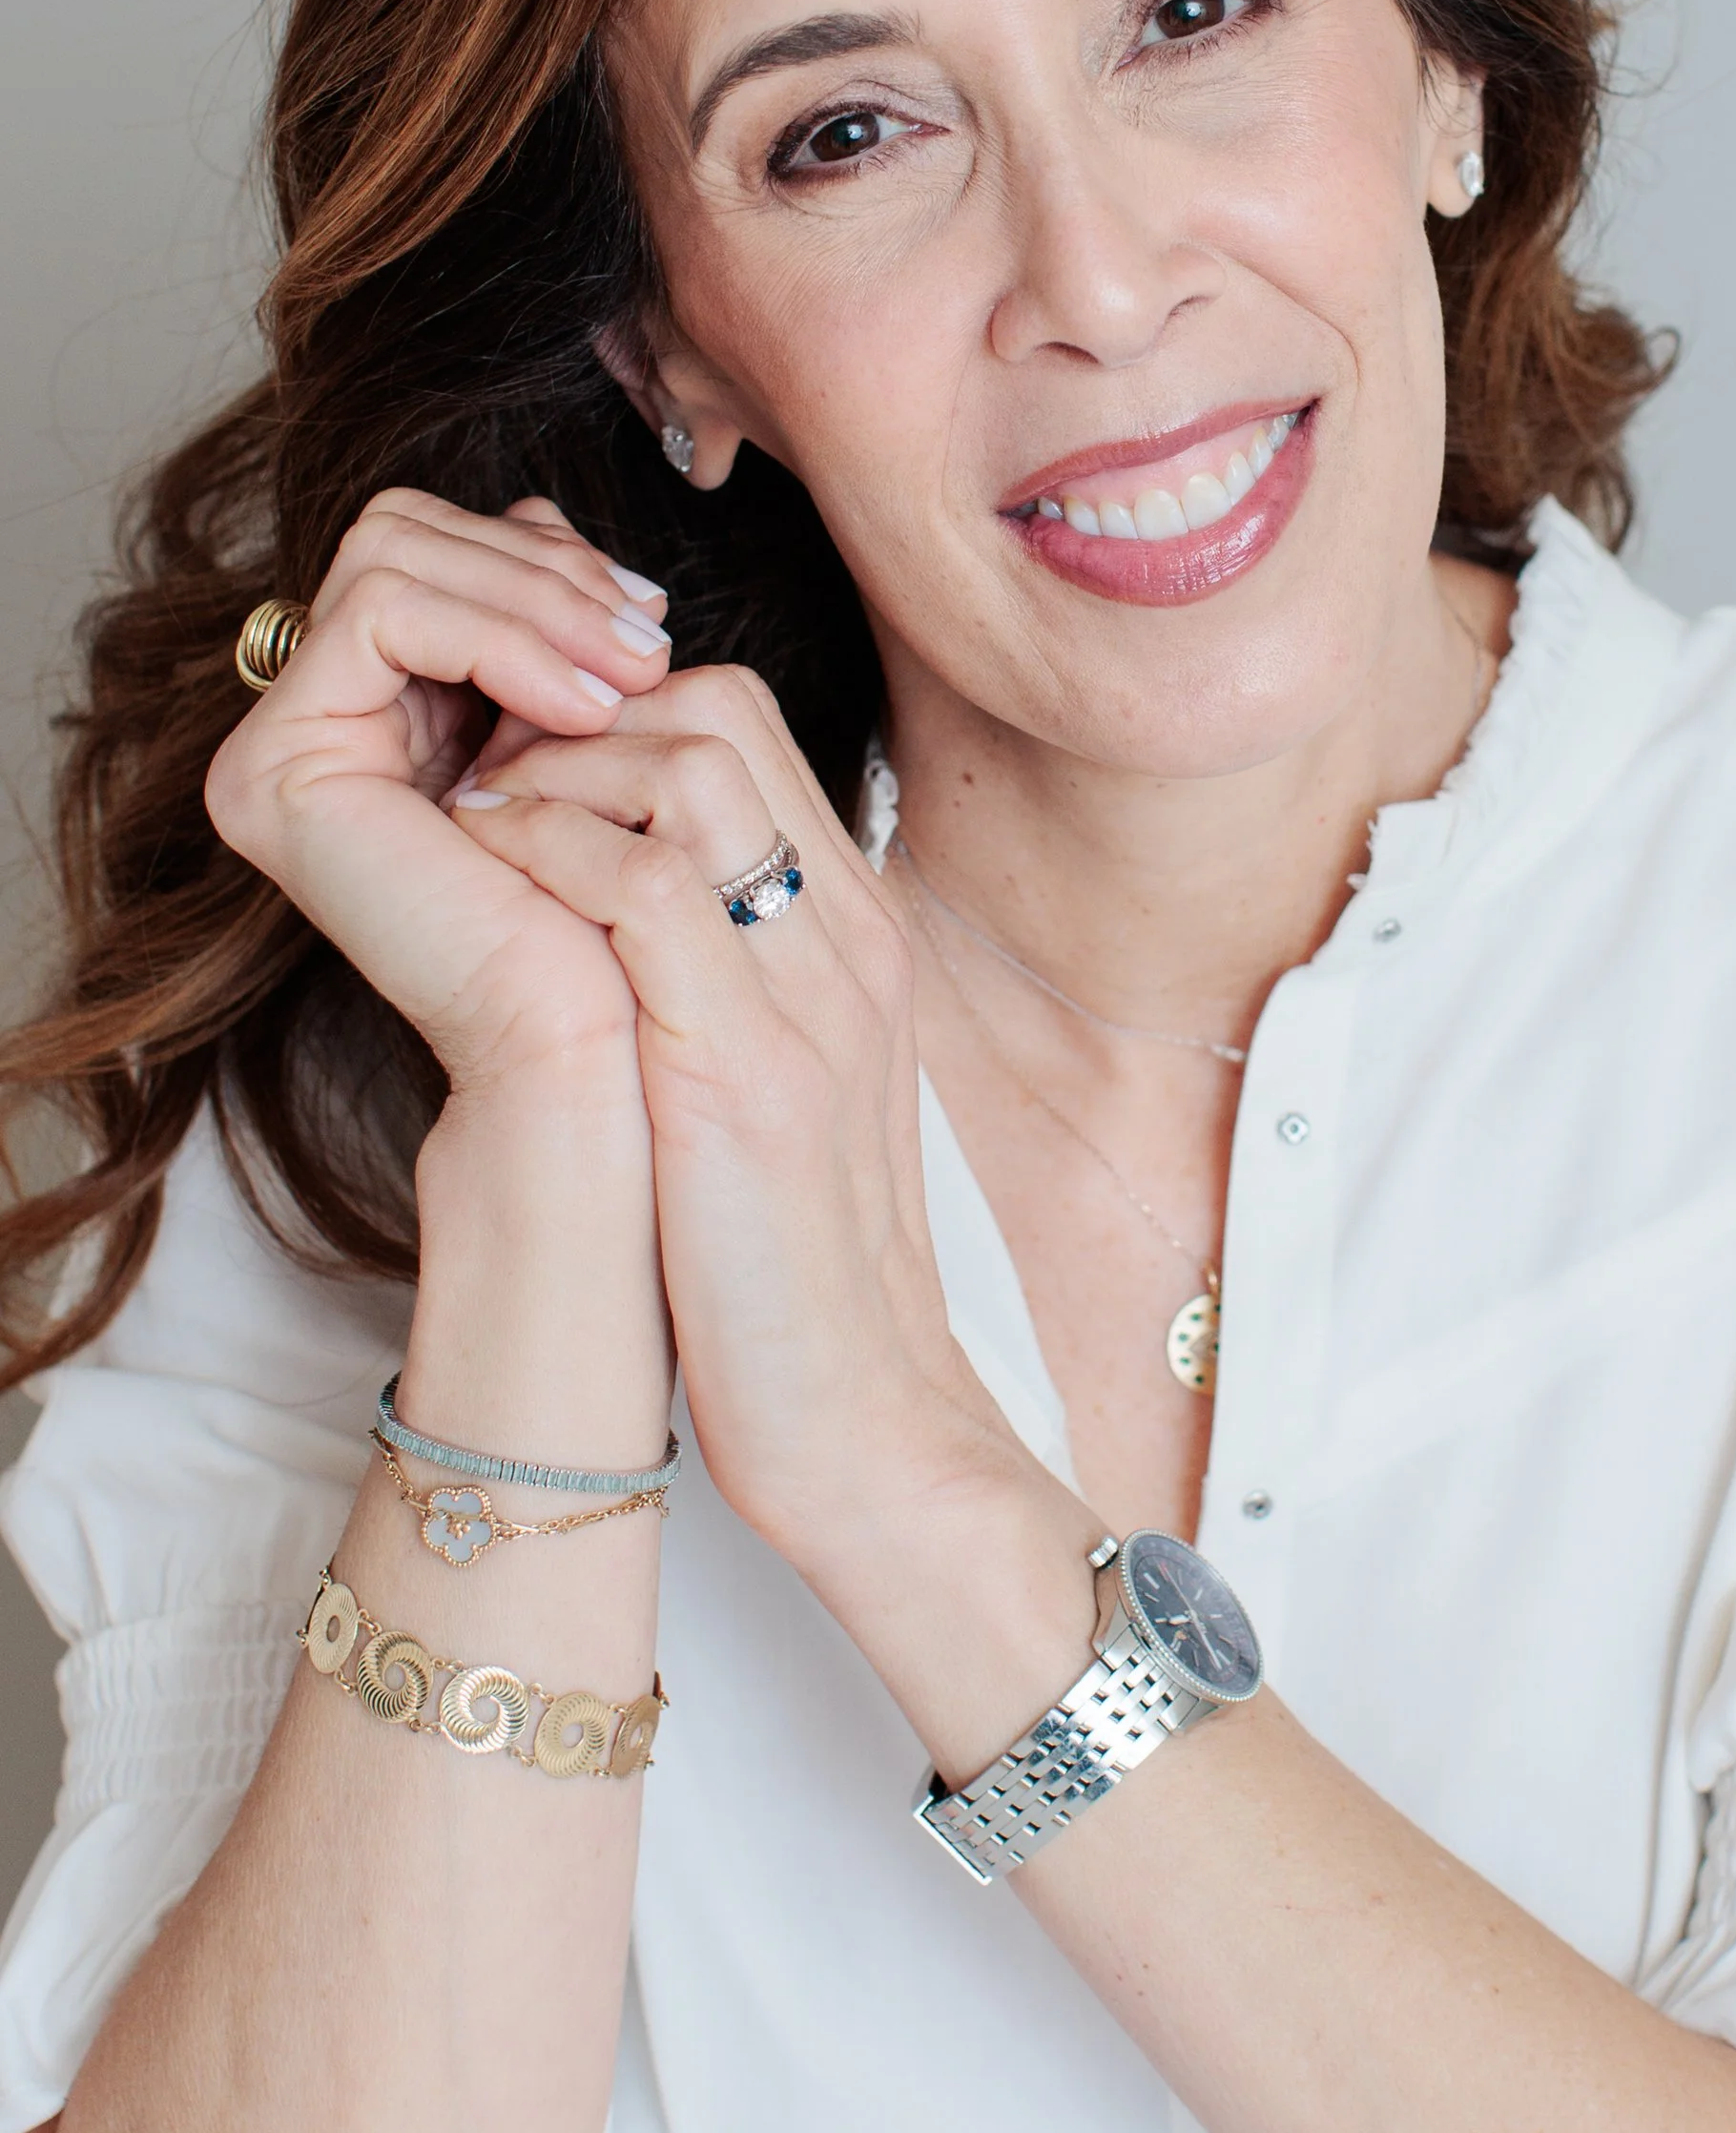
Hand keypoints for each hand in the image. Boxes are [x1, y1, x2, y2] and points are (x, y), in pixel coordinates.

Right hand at [203, 490, 676, 1095]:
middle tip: (648, 642)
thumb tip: (550, 513)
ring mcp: (277, 746)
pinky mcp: (272, 772)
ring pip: (390, 553)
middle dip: (542, 568)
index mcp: (377, 703)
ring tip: (630, 674)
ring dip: (535, 598)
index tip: (650, 615)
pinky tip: (581, 705)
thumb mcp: (582, 719)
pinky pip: (380, 615)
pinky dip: (497, 634)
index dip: (545, 556)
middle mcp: (310, 719)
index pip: (439, 546)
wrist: (592, 1035)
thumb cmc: (606, 894)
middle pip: (401, 531)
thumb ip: (549, 620)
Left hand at [445, 670, 1049, 1585]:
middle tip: (476, 774)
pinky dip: (545, 855)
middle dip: (575, 710)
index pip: (745, 726)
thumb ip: (726, 977)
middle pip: (717, 710)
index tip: (521, 770)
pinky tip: (480, 884)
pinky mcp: (744, 1072)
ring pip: (686, 768)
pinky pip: (640, 890)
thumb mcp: (783, 1086)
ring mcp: (809, 995)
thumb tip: (610, 901)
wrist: (868, 1422)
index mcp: (859, 930)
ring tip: (470, 820)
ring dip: (550, 769)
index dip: (614, 712)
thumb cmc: (797, 1269)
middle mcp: (848, 936)